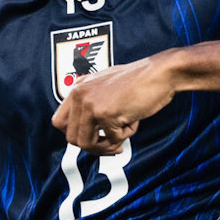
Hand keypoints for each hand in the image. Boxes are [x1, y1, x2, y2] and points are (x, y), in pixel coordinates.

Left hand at [50, 52, 176, 154]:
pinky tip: (133, 120)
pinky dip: (125, 135)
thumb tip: (87, 132)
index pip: (59, 122)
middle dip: (92, 146)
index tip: (91, 138)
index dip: (75, 135)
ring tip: (122, 136)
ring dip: (106, 147)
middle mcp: (80, 95)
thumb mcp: (106, 86)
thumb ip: (92, 103)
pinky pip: (112, 140)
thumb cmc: (139, 79)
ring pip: (87, 144)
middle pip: (72, 138)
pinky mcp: (106, 114)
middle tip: (110, 145)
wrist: (160, 72)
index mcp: (78, 87)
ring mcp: (91, 105)